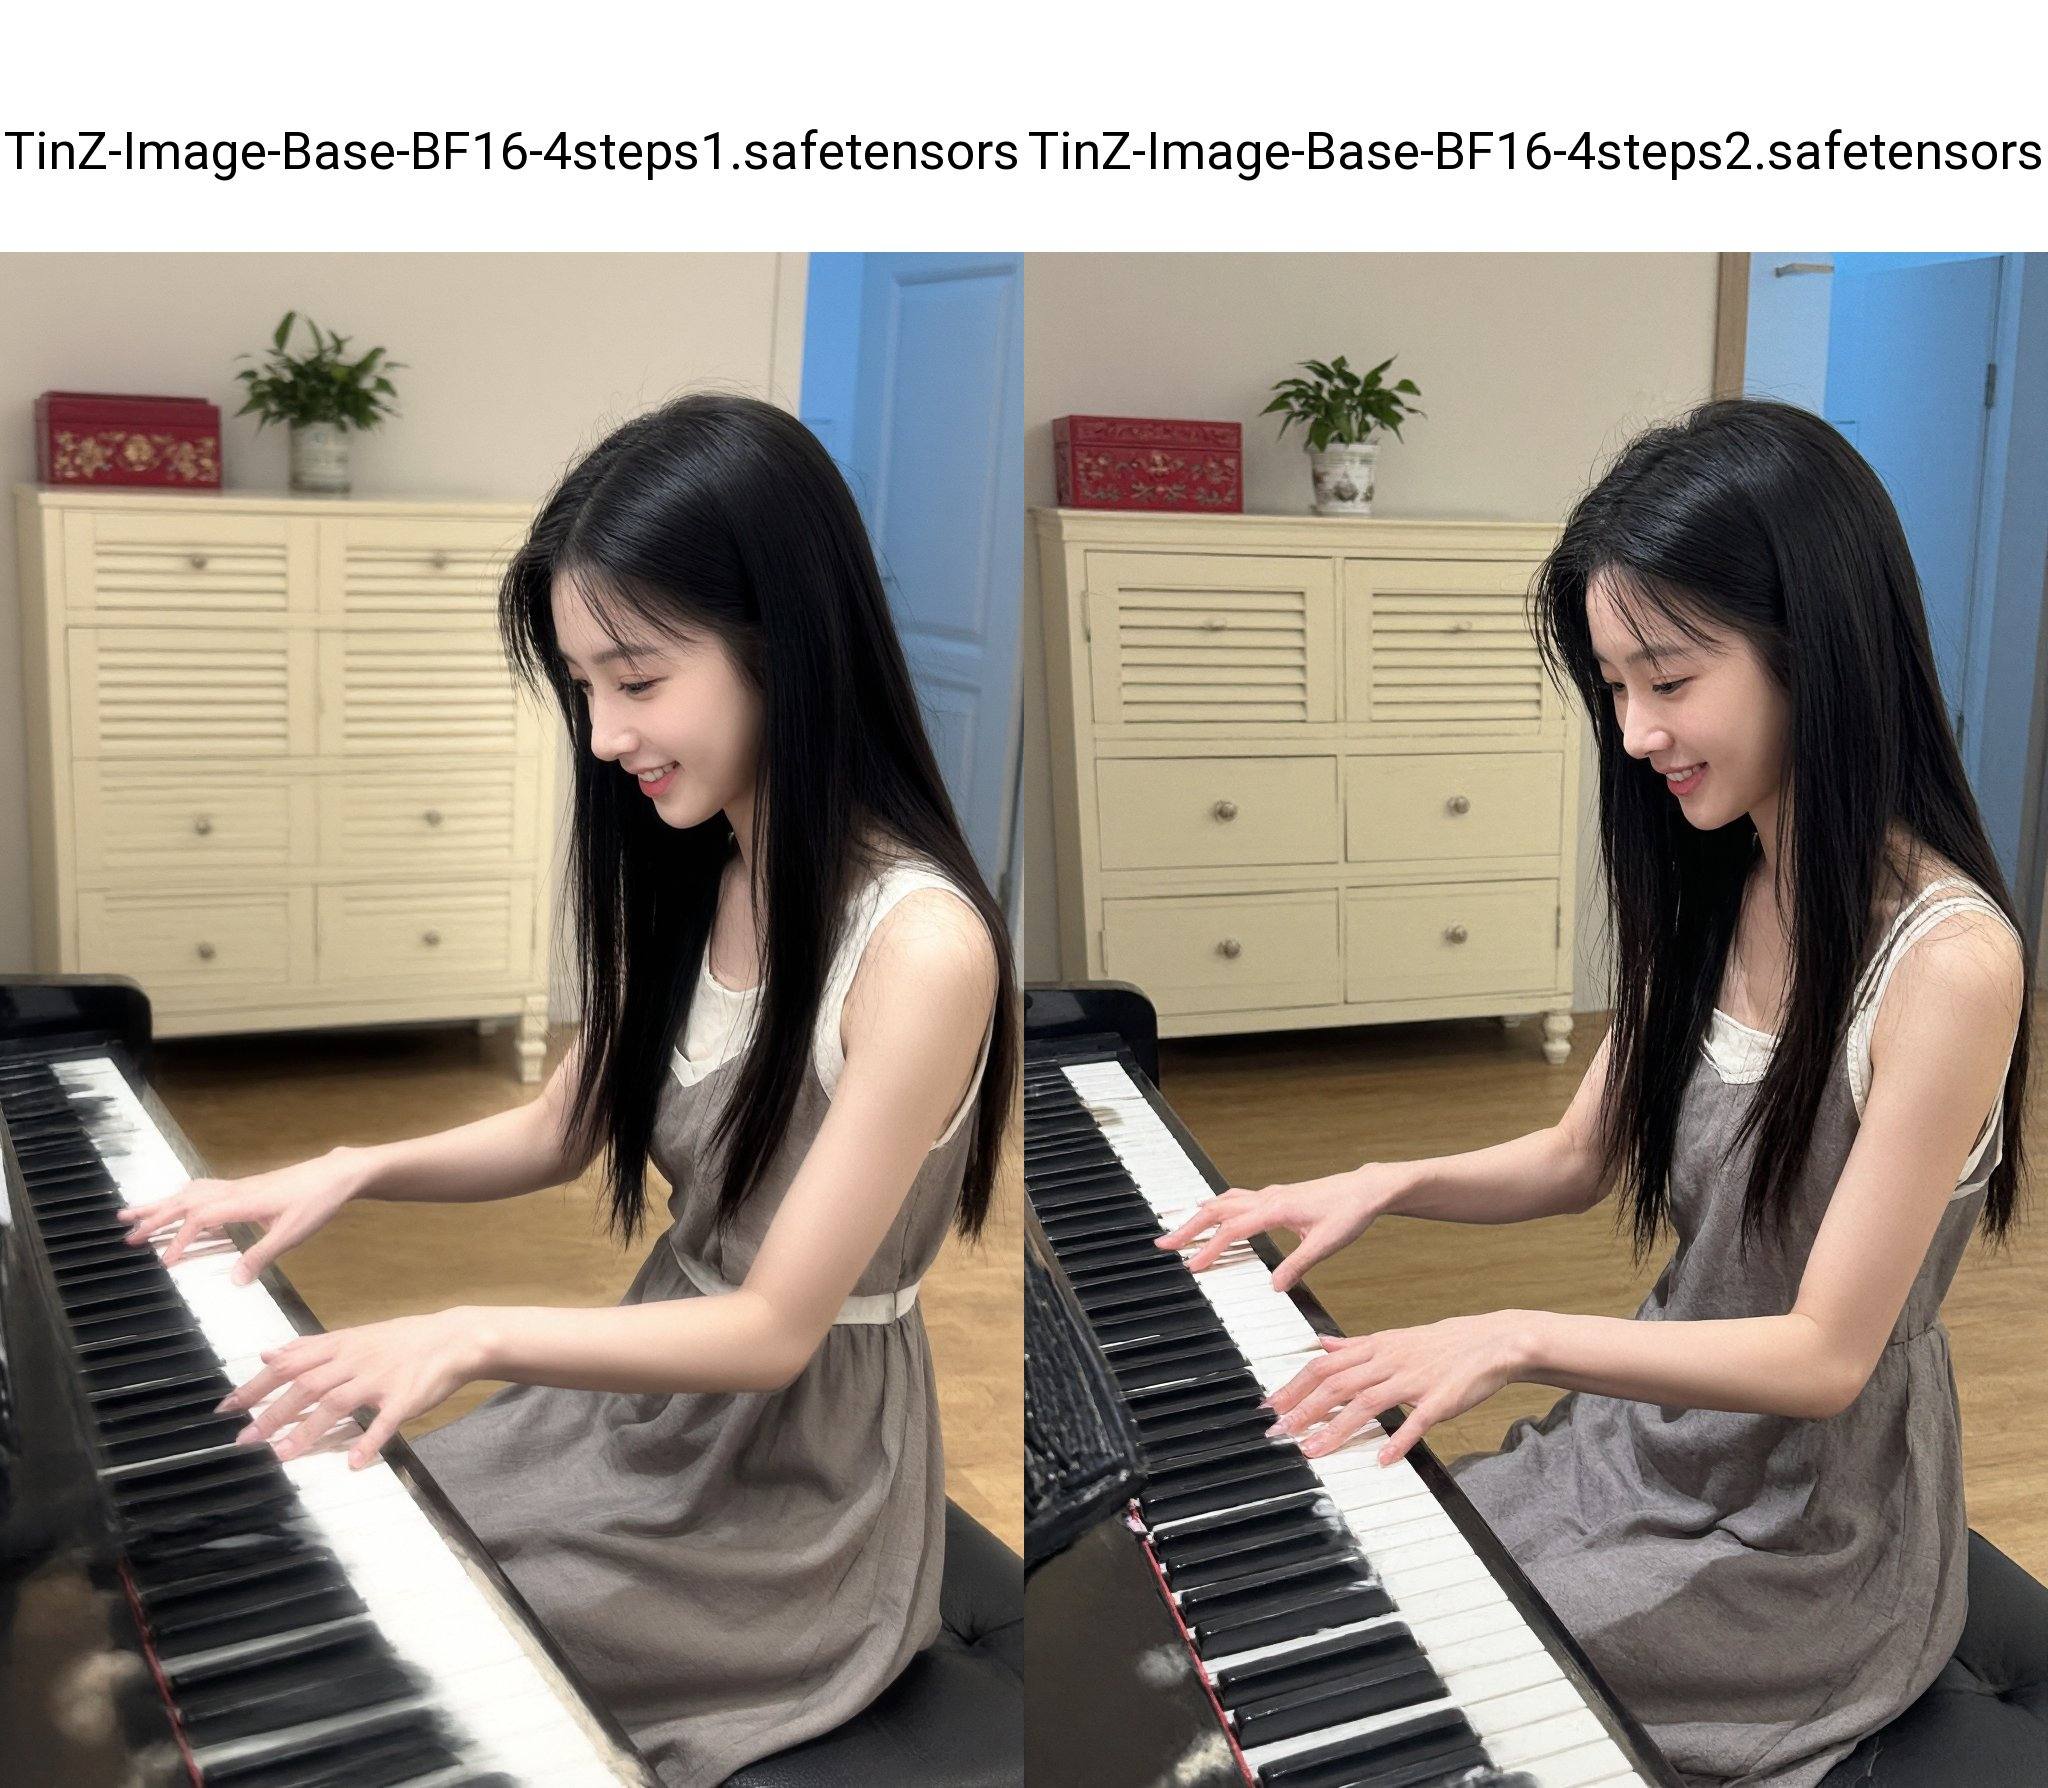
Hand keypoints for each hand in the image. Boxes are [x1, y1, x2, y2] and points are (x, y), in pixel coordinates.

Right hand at [117, 1148, 368, 1282]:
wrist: (336, 1175)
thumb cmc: (316, 1202)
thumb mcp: (292, 1233)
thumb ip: (261, 1256)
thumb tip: (234, 1282)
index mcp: (241, 1202)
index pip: (199, 1219)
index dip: (179, 1240)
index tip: (164, 1262)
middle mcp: (234, 1191)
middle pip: (185, 1201)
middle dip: (154, 1217)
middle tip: (126, 1234)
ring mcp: (237, 1186)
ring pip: (190, 1192)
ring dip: (162, 1203)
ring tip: (133, 1213)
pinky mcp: (244, 1187)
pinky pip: (203, 1190)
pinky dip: (182, 1198)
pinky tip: (176, 1205)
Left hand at [220, 1307, 489, 1469]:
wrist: (452, 1339)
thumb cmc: (400, 1341)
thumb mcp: (352, 1337)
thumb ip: (309, 1348)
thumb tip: (267, 1352)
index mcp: (340, 1346)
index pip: (289, 1363)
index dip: (256, 1384)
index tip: (226, 1408)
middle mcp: (355, 1360)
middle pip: (307, 1385)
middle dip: (273, 1412)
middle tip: (245, 1440)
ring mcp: (380, 1378)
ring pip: (338, 1403)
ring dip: (309, 1429)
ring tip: (283, 1455)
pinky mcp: (405, 1397)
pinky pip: (385, 1421)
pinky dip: (370, 1441)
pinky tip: (354, 1462)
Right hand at [1153, 1163, 1408, 1291]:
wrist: (1365, 1189)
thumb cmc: (1349, 1213)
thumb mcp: (1326, 1244)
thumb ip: (1298, 1264)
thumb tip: (1274, 1287)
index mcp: (1277, 1208)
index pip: (1234, 1229)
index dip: (1211, 1248)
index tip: (1192, 1266)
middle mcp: (1268, 1198)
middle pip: (1218, 1209)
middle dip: (1189, 1227)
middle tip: (1164, 1244)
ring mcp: (1270, 1195)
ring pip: (1224, 1201)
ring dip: (1200, 1216)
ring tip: (1178, 1230)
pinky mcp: (1275, 1197)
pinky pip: (1237, 1200)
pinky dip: (1217, 1208)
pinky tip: (1211, 1214)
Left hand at [1265, 1311, 1531, 1464]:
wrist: (1493, 1341)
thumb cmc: (1441, 1344)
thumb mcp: (1393, 1338)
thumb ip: (1354, 1345)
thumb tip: (1321, 1342)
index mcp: (1375, 1348)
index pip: (1324, 1365)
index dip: (1294, 1385)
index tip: (1270, 1406)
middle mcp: (1388, 1361)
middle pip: (1337, 1384)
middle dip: (1303, 1409)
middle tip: (1278, 1432)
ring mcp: (1414, 1380)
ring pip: (1367, 1403)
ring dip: (1336, 1428)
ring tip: (1312, 1451)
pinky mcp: (1441, 1399)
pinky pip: (1417, 1421)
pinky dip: (1399, 1440)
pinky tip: (1383, 1460)